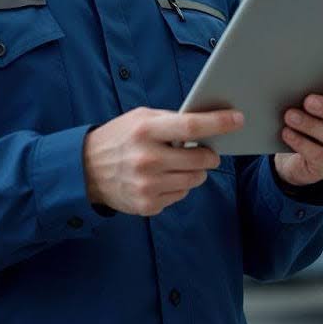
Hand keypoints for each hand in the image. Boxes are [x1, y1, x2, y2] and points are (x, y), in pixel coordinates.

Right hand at [83, 107, 242, 215]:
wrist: (84, 170)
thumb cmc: (119, 138)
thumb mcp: (139, 118)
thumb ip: (171, 120)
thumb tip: (208, 123)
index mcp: (145, 131)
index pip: (191, 126)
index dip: (218, 123)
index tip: (238, 119)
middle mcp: (147, 159)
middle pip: (200, 159)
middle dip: (209, 154)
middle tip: (205, 150)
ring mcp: (146, 185)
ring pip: (195, 180)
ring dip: (196, 171)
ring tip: (180, 164)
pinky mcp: (147, 205)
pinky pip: (181, 195)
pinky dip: (179, 186)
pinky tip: (162, 178)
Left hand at [274, 76, 322, 187]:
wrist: (297, 155)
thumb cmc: (308, 119)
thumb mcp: (313, 103)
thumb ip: (314, 91)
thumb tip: (296, 82)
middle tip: (308, 101)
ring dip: (310, 125)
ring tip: (290, 116)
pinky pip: (317, 154)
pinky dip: (300, 142)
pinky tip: (287, 133)